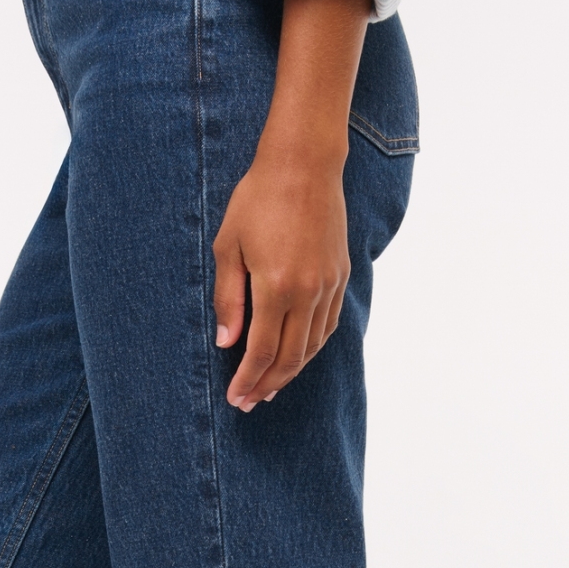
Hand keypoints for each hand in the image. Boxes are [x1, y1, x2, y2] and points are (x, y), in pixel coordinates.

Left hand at [213, 139, 349, 410]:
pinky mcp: (341, 276)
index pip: (262, 351)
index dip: (248, 380)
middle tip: (249, 402)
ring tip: (271, 386)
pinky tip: (297, 355)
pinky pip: (327, 325)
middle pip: (290, 358)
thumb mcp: (228, 247)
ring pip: (312, 346)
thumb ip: (229, 298)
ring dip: (291, 372)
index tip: (235, 398)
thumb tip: (227, 343)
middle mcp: (308, 292)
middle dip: (267, 385)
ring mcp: (328, 285)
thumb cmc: (257, 200)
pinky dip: (311, 348)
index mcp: (276, 286)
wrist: (304, 165)